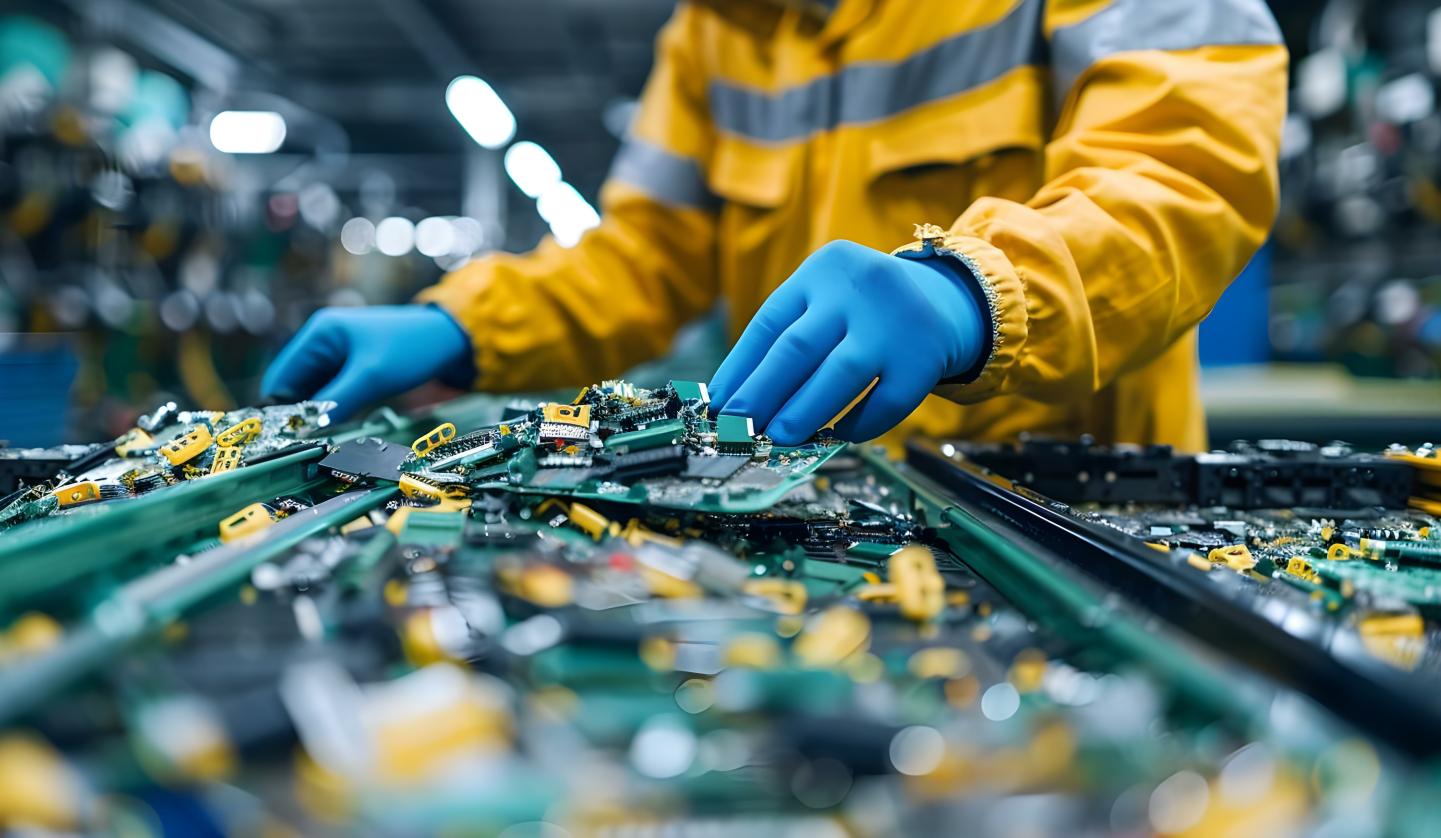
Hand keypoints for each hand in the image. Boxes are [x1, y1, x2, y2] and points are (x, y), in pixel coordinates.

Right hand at [261, 305, 472, 420]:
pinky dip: (332, 409)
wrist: (449, 339)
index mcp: (319, 334)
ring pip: (313, 392)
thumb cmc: (411, 349)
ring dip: (316, 413)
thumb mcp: (372, 377)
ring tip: (319, 438)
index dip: (279, 409)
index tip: (282, 439)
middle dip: (298, 413)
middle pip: (294, 386)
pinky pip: (332, 392)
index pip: (282, 378)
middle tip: (301, 444)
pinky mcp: (352, 367)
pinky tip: (338, 426)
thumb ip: (337, 402)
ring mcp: (337, 354)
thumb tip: (305, 429)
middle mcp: (322, 342)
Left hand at [708, 240, 985, 444]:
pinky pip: (886, 401)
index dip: (740, 369)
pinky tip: (837, 435)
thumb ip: (786, 339)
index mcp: (821, 272)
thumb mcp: (824, 299)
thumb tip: (738, 400)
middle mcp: (856, 292)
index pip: (769, 323)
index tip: (720, 405)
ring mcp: (893, 325)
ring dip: (804, 411)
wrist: (941, 298)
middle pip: (798, 348)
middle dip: (762, 394)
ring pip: (840, 374)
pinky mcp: (923, 359)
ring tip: (779, 437)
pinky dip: (858, 424)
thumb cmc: (861, 310)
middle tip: (740, 428)